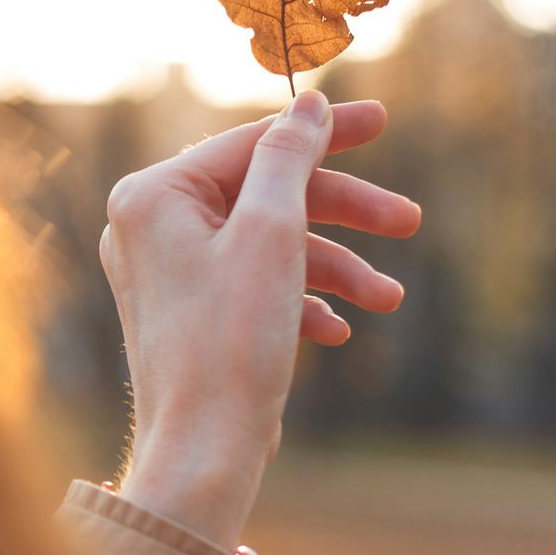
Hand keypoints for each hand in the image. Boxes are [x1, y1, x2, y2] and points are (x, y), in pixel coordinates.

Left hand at [98, 92, 418, 552]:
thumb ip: (288, 157)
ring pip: (268, 243)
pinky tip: (337, 329)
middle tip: (407, 223)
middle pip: (265, 193)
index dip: (325, 132)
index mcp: (153, 194)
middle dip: (342, 213)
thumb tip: (307, 103)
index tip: (384, 120)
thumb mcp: (271, 232)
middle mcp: (148, 226)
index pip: (251, 142)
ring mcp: (167, 272)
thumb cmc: (230, 341)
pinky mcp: (190, 313)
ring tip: (387, 298)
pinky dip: (301, 299)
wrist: (204, 451)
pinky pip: (254, 285)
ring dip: (334, 266)